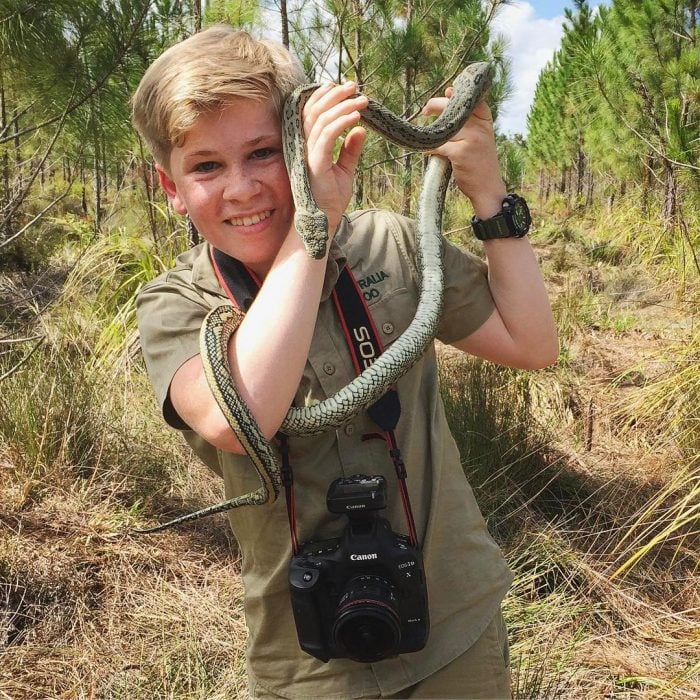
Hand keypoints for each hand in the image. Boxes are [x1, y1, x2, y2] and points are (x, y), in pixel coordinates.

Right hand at [301, 82, 367, 235]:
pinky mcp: (315, 163)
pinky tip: (356, 118)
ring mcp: (307, 154)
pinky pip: (327, 136)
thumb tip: (360, 130)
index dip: (323, 96)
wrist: (325, 220)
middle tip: (354, 87)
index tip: (342, 88)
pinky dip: (342, 123)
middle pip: (314, 111)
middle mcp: (304, 146)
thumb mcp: (345, 170)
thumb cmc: (331, 198)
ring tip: (361, 101)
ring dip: (342, 106)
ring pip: (321, 120)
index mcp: (308, 145)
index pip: (311, 113)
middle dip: (334, 95)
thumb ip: (350, 150)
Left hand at [422, 90, 506, 218]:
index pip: (473, 100)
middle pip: (453, 109)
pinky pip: (438, 146)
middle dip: (436, 106)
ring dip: (432, 133)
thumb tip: (448, 98)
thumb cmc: (479, 164)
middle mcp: (479, 127)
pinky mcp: (460, 152)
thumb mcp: (480, 139)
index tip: (448, 91)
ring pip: (444, 128)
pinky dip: (430, 149)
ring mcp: (471, 139)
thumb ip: (468, 124)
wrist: (487, 189)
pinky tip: (426, 151)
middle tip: (425, 110)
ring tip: (426, 137)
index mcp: (485, 122)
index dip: (458, 94)